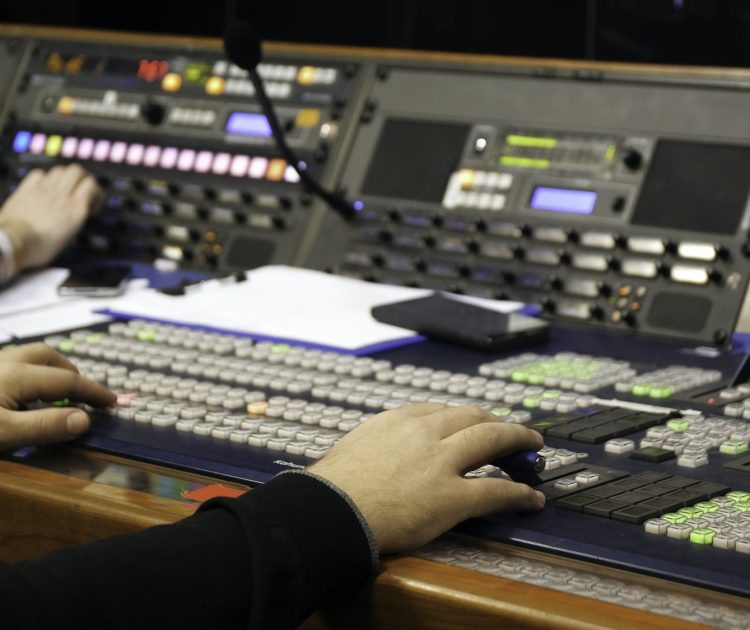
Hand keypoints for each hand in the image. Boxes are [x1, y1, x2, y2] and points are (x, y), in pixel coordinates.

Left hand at [0, 164, 102, 270]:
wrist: (13, 243)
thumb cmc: (40, 247)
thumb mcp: (69, 238)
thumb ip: (75, 220)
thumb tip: (77, 214)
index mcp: (75, 209)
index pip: (92, 185)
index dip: (96, 192)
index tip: (93, 203)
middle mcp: (61, 195)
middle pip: (77, 171)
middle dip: (82, 179)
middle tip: (80, 190)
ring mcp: (43, 190)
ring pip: (60, 170)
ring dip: (65, 177)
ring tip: (63, 188)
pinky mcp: (26, 189)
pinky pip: (39, 173)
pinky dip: (44, 177)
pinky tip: (44, 186)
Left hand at [0, 343, 115, 450]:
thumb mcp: (3, 433)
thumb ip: (44, 426)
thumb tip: (84, 420)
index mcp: (16, 375)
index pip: (66, 380)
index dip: (92, 391)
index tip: (111, 402)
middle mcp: (3, 362)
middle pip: (46, 356)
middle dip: (70, 372)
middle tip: (82, 394)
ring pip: (25, 358)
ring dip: (48, 370)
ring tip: (54, 393)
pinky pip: (9, 368)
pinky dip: (26, 377)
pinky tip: (19, 397)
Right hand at [309, 403, 545, 553]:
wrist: (329, 510)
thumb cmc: (332, 485)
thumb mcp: (354, 445)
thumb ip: (376, 442)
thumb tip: (378, 451)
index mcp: (399, 420)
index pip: (441, 411)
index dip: (463, 417)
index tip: (471, 423)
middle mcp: (425, 433)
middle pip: (473, 417)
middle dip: (496, 421)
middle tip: (510, 430)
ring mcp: (441, 462)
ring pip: (493, 439)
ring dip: (518, 440)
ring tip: (531, 446)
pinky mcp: (452, 497)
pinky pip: (497, 490)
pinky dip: (519, 493)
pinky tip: (531, 497)